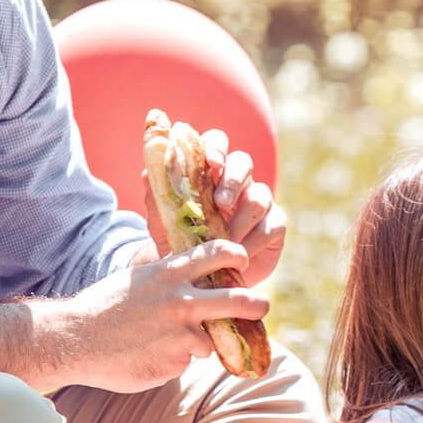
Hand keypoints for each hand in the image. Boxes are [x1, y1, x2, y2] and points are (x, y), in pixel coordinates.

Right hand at [59, 240, 270, 391]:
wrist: (74, 339)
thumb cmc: (105, 307)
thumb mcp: (138, 280)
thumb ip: (168, 279)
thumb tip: (196, 280)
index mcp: (170, 274)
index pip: (217, 254)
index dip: (236, 255)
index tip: (243, 260)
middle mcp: (181, 302)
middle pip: (238, 301)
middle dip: (257, 304)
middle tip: (262, 306)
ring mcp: (180, 335)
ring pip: (209, 341)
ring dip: (196, 344)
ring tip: (160, 341)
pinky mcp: (175, 363)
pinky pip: (184, 362)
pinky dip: (171, 360)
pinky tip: (146, 355)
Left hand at [136, 128, 285, 287]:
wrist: (201, 278)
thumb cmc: (182, 243)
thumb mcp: (164, 224)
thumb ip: (158, 199)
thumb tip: (148, 173)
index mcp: (210, 172)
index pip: (217, 144)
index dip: (216, 147)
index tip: (211, 161)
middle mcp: (237, 181)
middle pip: (243, 162)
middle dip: (233, 180)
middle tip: (221, 203)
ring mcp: (259, 201)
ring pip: (259, 196)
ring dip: (241, 219)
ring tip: (226, 240)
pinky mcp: (274, 225)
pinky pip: (272, 225)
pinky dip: (255, 240)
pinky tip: (241, 254)